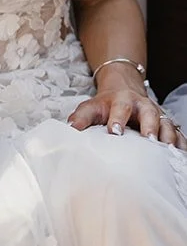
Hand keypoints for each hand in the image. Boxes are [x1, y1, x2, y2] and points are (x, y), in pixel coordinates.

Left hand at [68, 73, 186, 148]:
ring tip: (169, 152)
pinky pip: (177, 134)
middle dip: (150, 127)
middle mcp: (143, 106)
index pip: (120, 108)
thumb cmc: (105, 105)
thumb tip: (70, 129)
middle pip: (150, 114)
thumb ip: (80, 118)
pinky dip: (181, 144)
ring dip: (169, 137)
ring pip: (167, 124)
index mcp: (123, 100)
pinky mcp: (166, 125)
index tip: (115, 132)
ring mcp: (157, 115)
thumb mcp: (90, 107)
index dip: (118, 119)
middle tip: (149, 141)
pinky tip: (180, 156)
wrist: (123, 90)